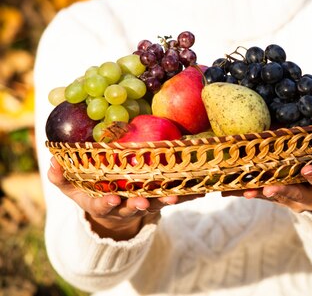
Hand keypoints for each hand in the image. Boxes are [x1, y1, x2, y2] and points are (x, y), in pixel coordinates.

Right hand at [48, 158, 202, 239]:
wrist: (116, 207)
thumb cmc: (92, 191)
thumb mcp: (73, 187)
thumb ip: (61, 177)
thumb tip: (53, 160)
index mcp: (104, 203)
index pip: (103, 206)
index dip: (107, 204)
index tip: (111, 200)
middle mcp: (126, 206)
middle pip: (133, 207)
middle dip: (138, 205)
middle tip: (143, 202)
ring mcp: (145, 203)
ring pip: (156, 203)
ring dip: (165, 200)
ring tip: (176, 196)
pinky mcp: (161, 198)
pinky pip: (174, 196)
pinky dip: (187, 194)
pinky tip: (201, 190)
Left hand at [222, 125, 311, 212]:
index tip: (306, 169)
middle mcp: (309, 198)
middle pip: (296, 196)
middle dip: (283, 192)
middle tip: (270, 188)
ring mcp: (291, 200)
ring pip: (274, 198)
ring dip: (258, 193)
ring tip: (243, 190)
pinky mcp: (275, 198)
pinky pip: (259, 195)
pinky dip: (243, 191)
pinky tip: (226, 188)